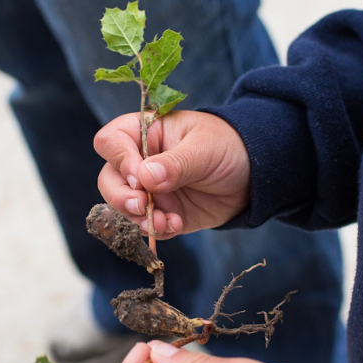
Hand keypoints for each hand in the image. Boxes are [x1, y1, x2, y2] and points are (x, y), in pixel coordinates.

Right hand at [95, 110, 250, 239]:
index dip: (120, 160)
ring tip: (165, 222)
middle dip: (120, 197)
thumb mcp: (205, 149)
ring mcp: (149, 189)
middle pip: (109, 179)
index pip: (111, 141)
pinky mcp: (162, 212)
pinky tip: (176, 225)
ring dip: (138, 219)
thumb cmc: (228, 147)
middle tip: (141, 206)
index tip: (140, 178)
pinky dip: (156, 230)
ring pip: (122, 207)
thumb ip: (176, 164)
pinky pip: (146, 225)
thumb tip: (144, 178)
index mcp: (146, 132)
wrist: (253, 177)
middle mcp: (140, 161)